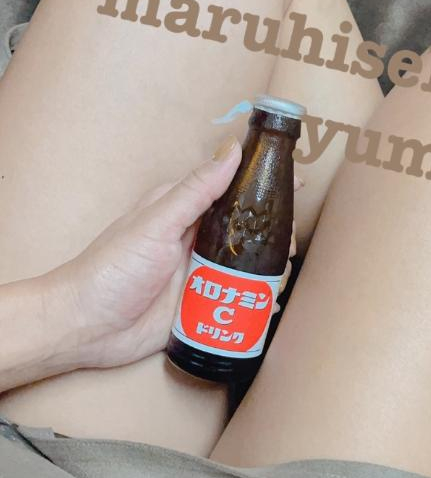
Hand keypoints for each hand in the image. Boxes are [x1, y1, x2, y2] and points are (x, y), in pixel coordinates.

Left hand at [52, 136, 300, 369]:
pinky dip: (256, 300)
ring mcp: (201, 273)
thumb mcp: (156, 224)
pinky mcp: (202, 304)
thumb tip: (232, 150)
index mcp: (185, 211)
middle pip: (248, 229)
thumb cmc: (112, 268)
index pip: (232, 189)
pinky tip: (269, 303)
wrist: (86, 327)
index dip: (264, 185)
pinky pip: (237, 299)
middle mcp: (197, 239)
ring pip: (248, 265)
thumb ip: (196, 190)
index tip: (297, 184)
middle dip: (275, 233)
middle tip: (291, 243)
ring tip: (283, 274)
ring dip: (269, 268)